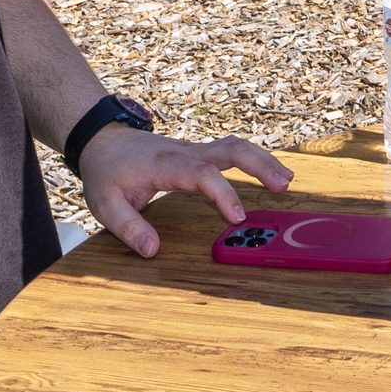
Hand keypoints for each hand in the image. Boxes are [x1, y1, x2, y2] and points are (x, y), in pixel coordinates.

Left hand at [79, 127, 293, 258]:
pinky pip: (230, 150)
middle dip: (259, 165)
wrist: (103, 140)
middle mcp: (186, 151)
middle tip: (283, 185)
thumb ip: (128, 228)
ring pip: (235, 146)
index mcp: (166, 163)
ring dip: (262, 159)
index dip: (223, 194)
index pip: (202, 174)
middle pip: (231, 149)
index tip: (237, 218)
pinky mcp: (198, 153)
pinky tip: (268, 172)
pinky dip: (252, 158)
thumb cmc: (106, 173)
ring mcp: (194, 149)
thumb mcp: (105, 204)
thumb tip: (153, 251)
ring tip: (286, 180)